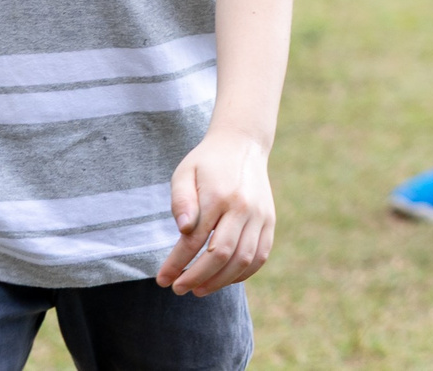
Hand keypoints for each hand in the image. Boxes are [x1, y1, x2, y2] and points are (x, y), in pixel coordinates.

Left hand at [158, 131, 274, 295]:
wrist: (244, 144)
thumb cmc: (207, 162)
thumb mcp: (184, 173)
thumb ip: (181, 201)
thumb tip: (183, 229)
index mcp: (219, 196)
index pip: (195, 240)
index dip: (177, 264)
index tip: (162, 280)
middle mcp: (244, 207)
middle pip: (221, 254)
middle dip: (197, 277)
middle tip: (178, 289)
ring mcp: (260, 215)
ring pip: (244, 260)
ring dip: (220, 281)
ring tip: (199, 290)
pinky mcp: (269, 221)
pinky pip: (260, 256)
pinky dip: (243, 273)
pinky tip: (224, 279)